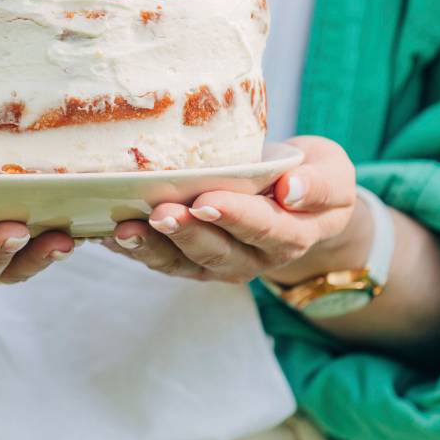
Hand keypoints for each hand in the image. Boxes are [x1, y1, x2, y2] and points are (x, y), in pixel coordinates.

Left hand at [102, 136, 366, 283]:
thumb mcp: (333, 175)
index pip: (263, 229)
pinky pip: (159, 259)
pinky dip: (132, 248)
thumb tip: (293, 191)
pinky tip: (106, 231)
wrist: (297, 200)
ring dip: (151, 247)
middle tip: (161, 212)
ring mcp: (217, 264)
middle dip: (186, 233)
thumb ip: (320, 186)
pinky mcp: (189, 261)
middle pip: (217, 252)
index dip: (235, 217)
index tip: (208, 201)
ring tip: (125, 229)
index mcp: (290, 236)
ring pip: (182, 264)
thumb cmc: (312, 180)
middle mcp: (252, 258)